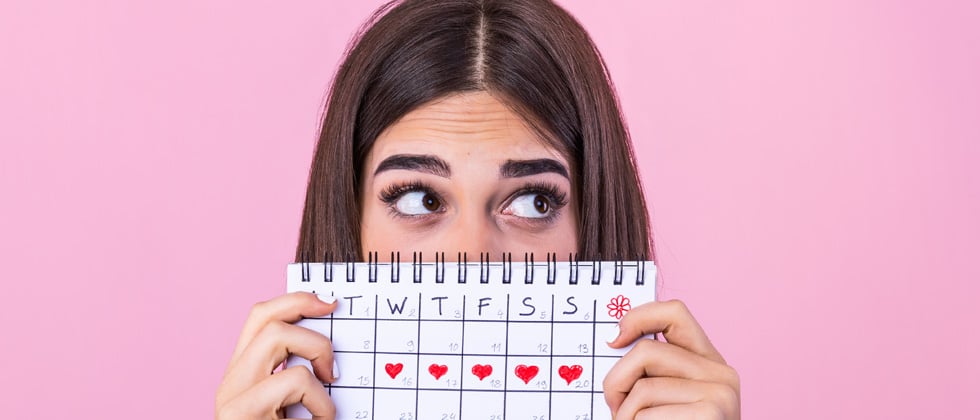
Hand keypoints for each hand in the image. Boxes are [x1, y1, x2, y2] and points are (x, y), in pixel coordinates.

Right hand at [216, 292, 338, 418]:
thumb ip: (293, 378)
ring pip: (278, 340)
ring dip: (317, 369)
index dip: (296, 301)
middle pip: (268, 321)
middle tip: (333, 366)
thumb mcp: (287, 407)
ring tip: (325, 404)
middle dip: (311, 333)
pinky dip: (323, 404)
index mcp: (242, 376)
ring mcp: (233, 397)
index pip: (261, 317)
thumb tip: (329, 349)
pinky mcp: (242, 412)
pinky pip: (296, 382)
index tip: (329, 303)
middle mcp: (231, 382)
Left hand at [604, 299, 739, 418]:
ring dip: (624, 416)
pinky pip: (646, 415)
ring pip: (642, 389)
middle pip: (645, 352)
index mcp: (709, 362)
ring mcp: (720, 393)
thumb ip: (652, 372)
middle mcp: (721, 373)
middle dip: (616, 382)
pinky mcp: (711, 413)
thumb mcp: (666, 399)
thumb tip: (615, 341)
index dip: (639, 317)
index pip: (674, 312)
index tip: (614, 340)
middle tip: (614, 408)